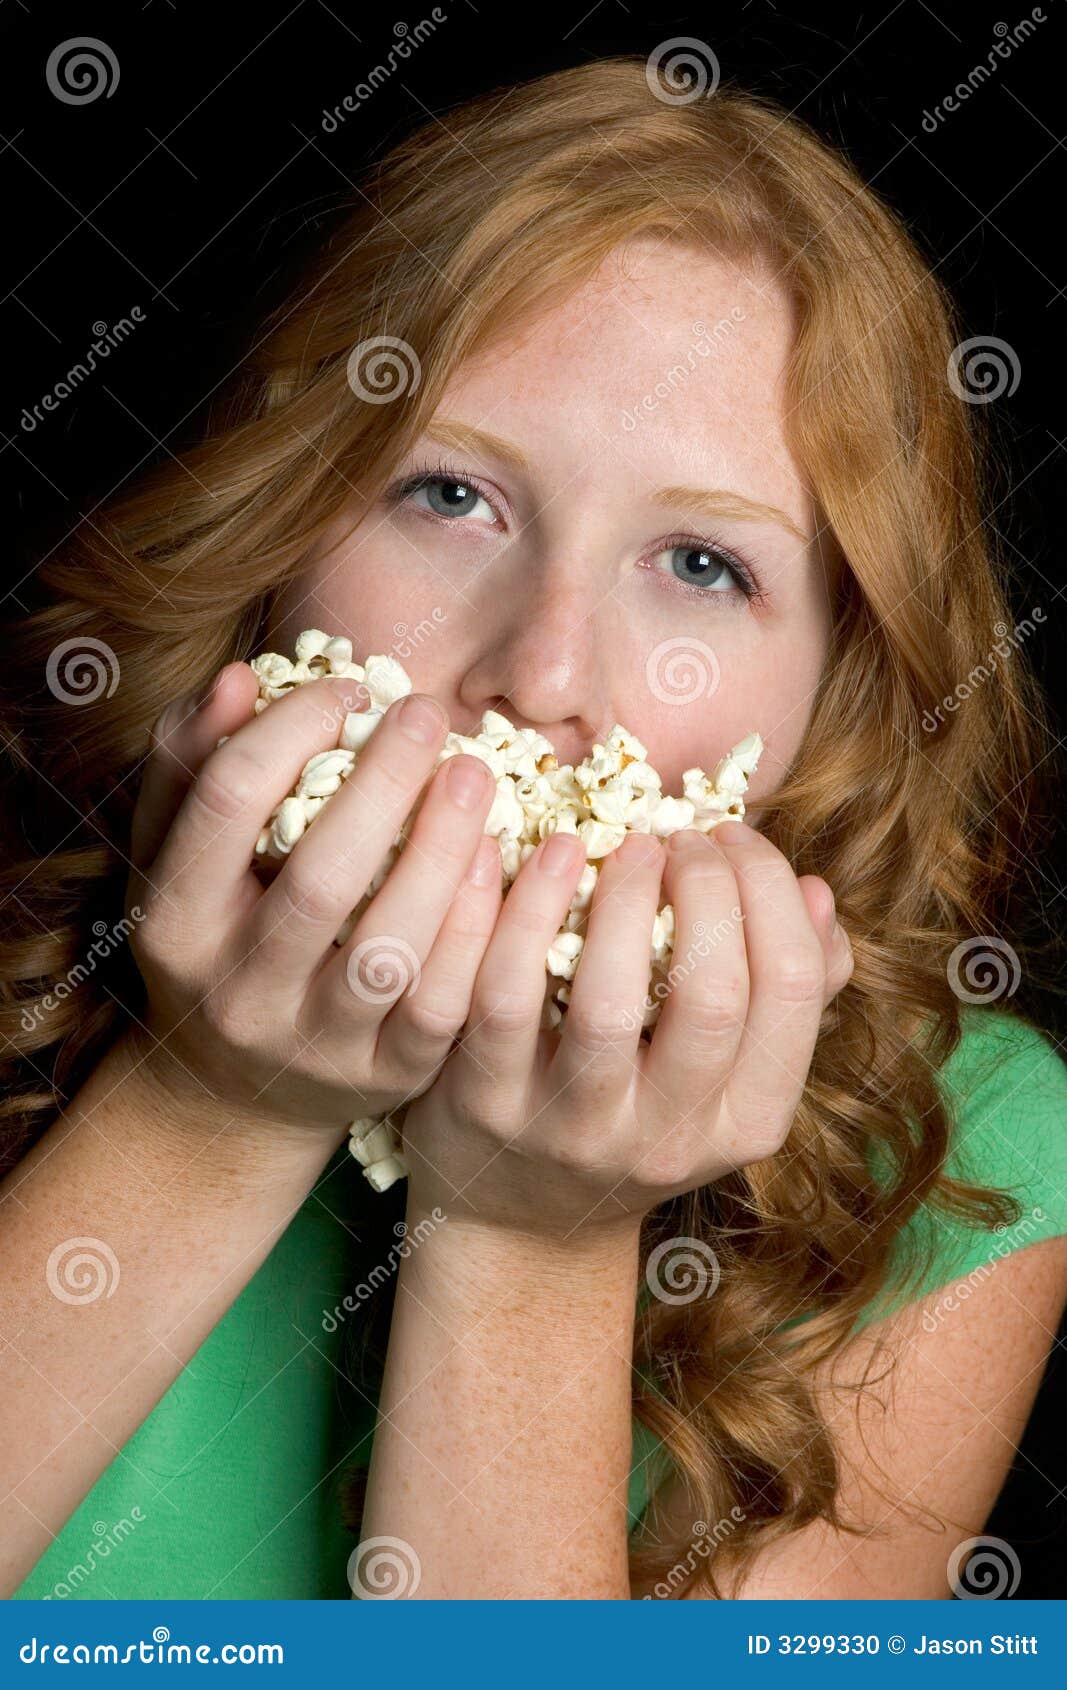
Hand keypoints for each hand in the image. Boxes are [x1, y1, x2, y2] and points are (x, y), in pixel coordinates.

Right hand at [125, 663, 504, 1139]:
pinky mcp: (388, 1075)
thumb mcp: (179, 856)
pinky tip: (497, 858)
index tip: (346, 688)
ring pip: (390, 946)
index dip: (291, 729)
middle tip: (429, 714)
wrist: (238, 1090)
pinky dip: (478, 925)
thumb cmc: (219, 935)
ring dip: (443, 848)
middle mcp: (239, 992)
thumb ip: (195, 764)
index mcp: (175, 924)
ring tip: (474, 773)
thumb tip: (240, 677)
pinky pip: (445, 1000)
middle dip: (385, 782)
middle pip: (321, 876)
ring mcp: (316, 1043)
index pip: (227, 804)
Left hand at [399, 821, 852, 1233]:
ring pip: (608, 1004)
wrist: (520, 1217)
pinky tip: (544, 856)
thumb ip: (782, 991)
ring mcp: (575, 1128)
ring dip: (623, 899)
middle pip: (714, 996)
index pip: (791, 988)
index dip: (771, 892)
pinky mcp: (488, 1104)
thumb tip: (816, 894)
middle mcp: (670, 1138)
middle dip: (707, 889)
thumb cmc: (639, 1110)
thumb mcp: (725, 1076)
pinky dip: (524, 911)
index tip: (735, 837)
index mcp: (749, 1121)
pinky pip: (505, 994)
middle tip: (681, 837)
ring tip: (627, 843)